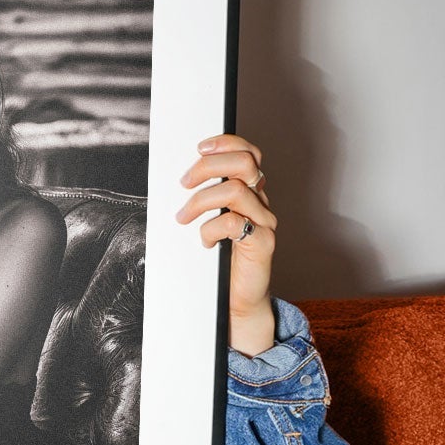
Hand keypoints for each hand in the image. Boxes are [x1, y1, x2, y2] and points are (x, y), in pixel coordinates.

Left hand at [177, 134, 276, 354]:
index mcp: (250, 192)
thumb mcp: (210, 221)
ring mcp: (264, 222)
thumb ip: (204, 198)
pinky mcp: (262, 243)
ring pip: (235, 191)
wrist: (235, 301)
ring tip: (183, 217)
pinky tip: (205, 242)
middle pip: (245, 163)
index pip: (248, 153)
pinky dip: (211, 229)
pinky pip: (234, 223)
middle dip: (208, 166)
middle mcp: (261, 202)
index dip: (226, 144)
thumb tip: (180, 179)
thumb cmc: (219, 260)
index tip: (199, 148)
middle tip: (184, 183)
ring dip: (200, 201)